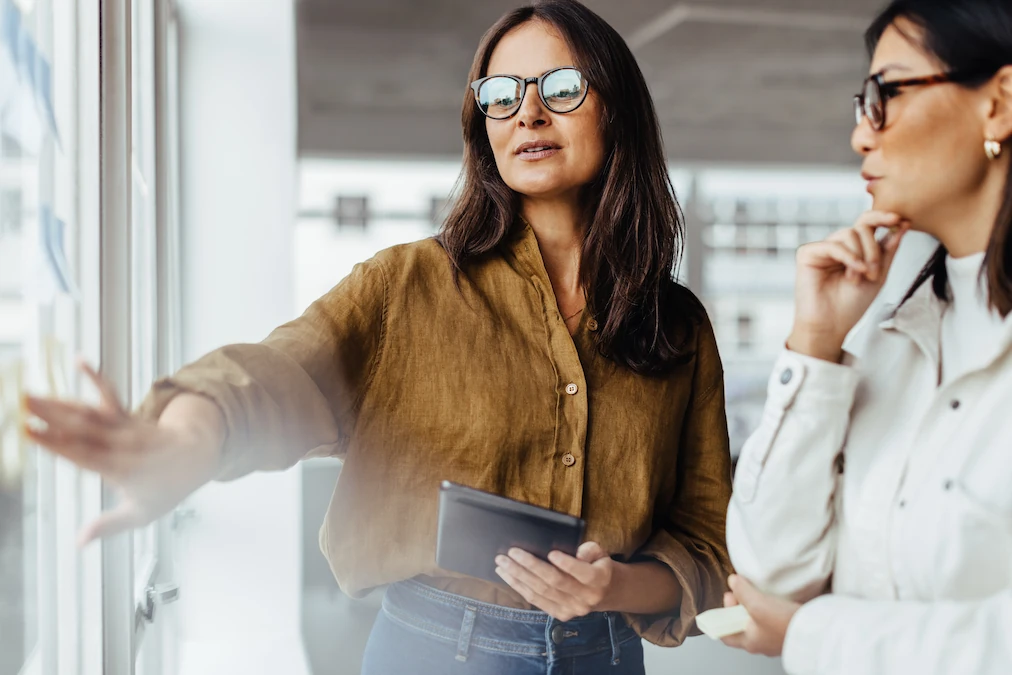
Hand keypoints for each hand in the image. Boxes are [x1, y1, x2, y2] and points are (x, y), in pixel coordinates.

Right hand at [23, 361, 222, 545]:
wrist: (199, 456)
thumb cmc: (166, 488)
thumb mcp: (141, 514)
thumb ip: (108, 526)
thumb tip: (78, 542)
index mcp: (122, 470)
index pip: (83, 455)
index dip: (56, 443)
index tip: (29, 432)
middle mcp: (123, 444)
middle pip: (82, 428)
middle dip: (49, 416)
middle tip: (19, 404)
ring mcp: (126, 426)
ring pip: (89, 412)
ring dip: (59, 401)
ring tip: (29, 393)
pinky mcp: (128, 415)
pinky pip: (110, 395)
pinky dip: (95, 377)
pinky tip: (79, 360)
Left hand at [495, 541, 613, 620]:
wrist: (604, 592)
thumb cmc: (597, 565)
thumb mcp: (601, 553)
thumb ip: (590, 550)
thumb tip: (577, 553)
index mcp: (599, 580)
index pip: (582, 573)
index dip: (567, 564)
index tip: (551, 553)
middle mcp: (585, 598)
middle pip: (554, 582)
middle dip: (531, 566)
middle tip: (512, 552)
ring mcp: (571, 609)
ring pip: (541, 592)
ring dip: (518, 576)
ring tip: (502, 562)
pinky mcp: (560, 614)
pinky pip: (536, 600)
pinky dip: (519, 587)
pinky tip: (507, 575)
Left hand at [720, 574, 801, 656]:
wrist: (815, 629)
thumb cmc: (784, 623)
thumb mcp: (756, 603)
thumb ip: (741, 591)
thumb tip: (733, 581)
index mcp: (749, 642)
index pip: (726, 635)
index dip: (721, 617)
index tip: (726, 599)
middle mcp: (761, 644)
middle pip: (741, 625)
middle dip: (738, 607)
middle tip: (740, 591)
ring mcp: (775, 639)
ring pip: (757, 622)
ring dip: (753, 606)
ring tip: (755, 592)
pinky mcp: (787, 632)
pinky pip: (772, 620)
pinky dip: (768, 609)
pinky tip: (772, 599)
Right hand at [789, 212, 909, 360]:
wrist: (831, 325)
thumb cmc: (851, 305)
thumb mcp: (879, 275)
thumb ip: (888, 250)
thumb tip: (902, 224)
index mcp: (854, 249)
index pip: (868, 223)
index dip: (883, 217)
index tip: (901, 220)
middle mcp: (838, 245)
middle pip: (861, 226)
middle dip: (874, 248)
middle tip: (875, 272)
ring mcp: (822, 249)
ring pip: (849, 234)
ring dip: (862, 256)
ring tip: (860, 278)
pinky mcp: (807, 254)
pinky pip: (833, 245)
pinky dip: (848, 257)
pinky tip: (853, 273)